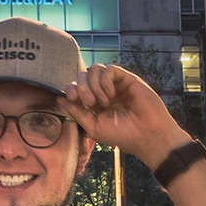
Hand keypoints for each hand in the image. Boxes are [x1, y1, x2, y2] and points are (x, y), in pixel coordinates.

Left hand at [59, 64, 189, 166]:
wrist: (146, 135)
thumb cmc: (121, 135)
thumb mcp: (93, 126)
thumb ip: (76, 112)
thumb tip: (59, 98)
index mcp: (94, 103)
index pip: (76, 87)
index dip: (70, 89)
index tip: (71, 98)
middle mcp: (103, 91)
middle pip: (83, 76)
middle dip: (81, 87)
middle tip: (90, 103)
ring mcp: (115, 84)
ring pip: (94, 69)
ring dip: (93, 85)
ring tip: (102, 102)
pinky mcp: (127, 78)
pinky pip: (109, 70)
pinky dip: (105, 81)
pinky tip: (111, 95)